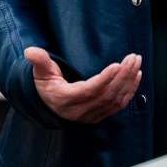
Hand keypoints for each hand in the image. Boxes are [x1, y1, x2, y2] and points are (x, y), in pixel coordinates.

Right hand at [24, 47, 141, 123]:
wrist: (48, 105)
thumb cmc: (45, 86)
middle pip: (106, 95)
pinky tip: (136, 77)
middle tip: (133, 58)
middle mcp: (80, 111)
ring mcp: (91, 115)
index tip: (117, 65)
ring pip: (115, 100)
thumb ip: (39, 61)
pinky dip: (130, 91)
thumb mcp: (40, 73)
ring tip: (136, 63)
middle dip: (123, 76)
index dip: (104, 79)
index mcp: (65, 99)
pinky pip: (118, 106)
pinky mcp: (100, 115)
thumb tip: (30, 51)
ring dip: (129, 82)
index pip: (88, 91)